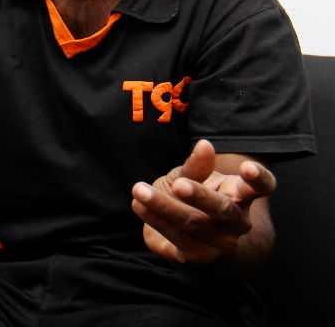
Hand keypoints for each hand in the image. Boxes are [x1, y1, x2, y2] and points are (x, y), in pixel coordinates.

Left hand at [131, 139, 275, 264]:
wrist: (184, 234)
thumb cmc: (190, 196)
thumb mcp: (190, 176)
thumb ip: (196, 166)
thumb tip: (204, 145)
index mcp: (241, 194)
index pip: (261, 186)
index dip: (258, 178)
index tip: (247, 167)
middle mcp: (238, 220)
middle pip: (223, 209)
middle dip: (199, 196)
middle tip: (177, 184)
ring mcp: (223, 241)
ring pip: (195, 223)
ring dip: (164, 205)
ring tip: (139, 190)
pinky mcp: (201, 256)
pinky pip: (178, 237)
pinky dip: (156, 219)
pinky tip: (140, 206)